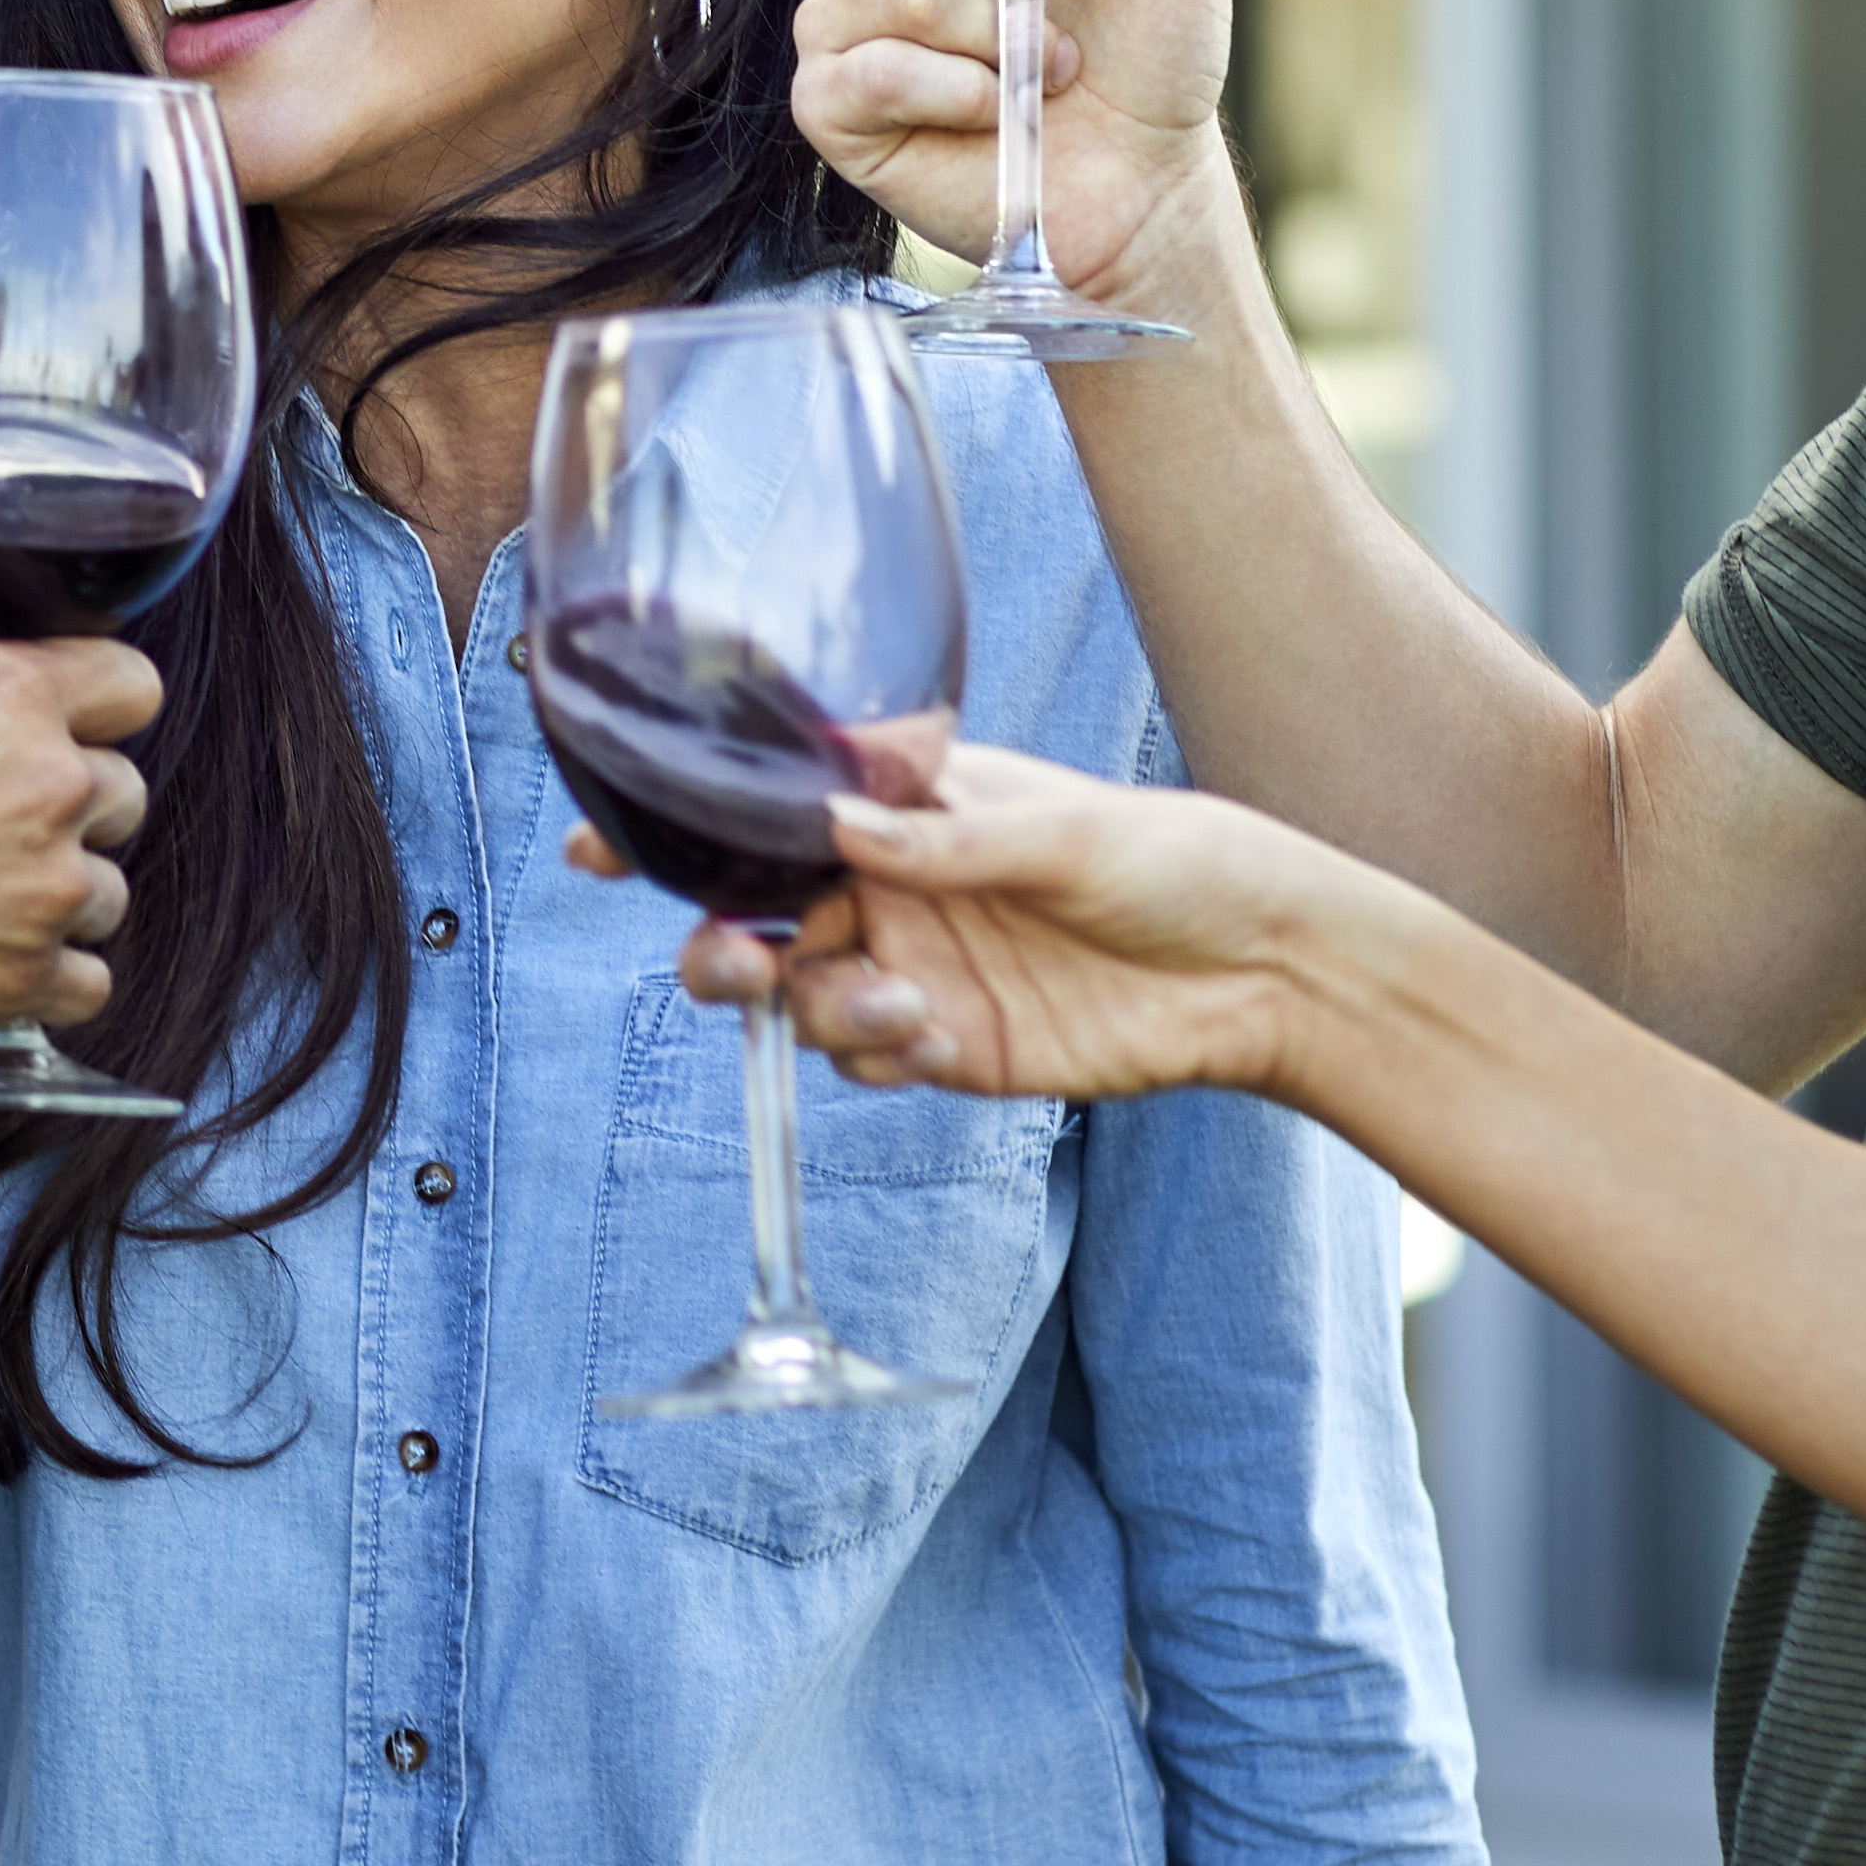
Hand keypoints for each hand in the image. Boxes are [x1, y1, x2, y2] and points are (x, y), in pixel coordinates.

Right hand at [0, 641, 156, 1069]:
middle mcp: (45, 788)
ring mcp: (42, 891)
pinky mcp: (19, 980)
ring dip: (56, 897)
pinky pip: (89, 981)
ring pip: (109, 892)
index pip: (131, 684)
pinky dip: (46, 977)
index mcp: (4, 697)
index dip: (98, 706)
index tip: (72, 728)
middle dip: (68, 808)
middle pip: (124, 791)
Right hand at [661, 747, 1383, 1106]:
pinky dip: (872, 1052)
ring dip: (818, 1008)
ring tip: (898, 1005)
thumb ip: (949, 840)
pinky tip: (930, 1034)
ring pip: (800, 999)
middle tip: (737, 965)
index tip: (601, 843)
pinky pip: (863, 1058)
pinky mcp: (949, 1046)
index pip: (770, 811)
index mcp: (905, 807)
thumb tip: (841, 830)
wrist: (1264, 970)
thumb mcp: (1068, 830)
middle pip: (754, 917)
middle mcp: (891, 886)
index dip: (681, 827)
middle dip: (721, 945)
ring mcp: (913, 968)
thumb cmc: (1175, 858)